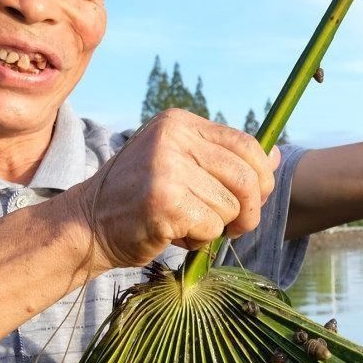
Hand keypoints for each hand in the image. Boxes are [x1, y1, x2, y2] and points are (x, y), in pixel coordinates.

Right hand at [64, 108, 280, 270]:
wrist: (87, 224)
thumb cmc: (139, 198)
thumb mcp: (182, 166)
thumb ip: (225, 161)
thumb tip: (276, 156)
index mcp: (179, 122)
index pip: (246, 143)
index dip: (261, 177)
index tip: (255, 199)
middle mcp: (173, 138)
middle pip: (246, 177)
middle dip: (249, 210)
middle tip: (236, 227)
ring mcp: (166, 167)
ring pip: (230, 206)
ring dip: (216, 226)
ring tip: (185, 223)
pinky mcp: (163, 200)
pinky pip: (210, 227)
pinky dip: (199, 240)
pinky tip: (172, 233)